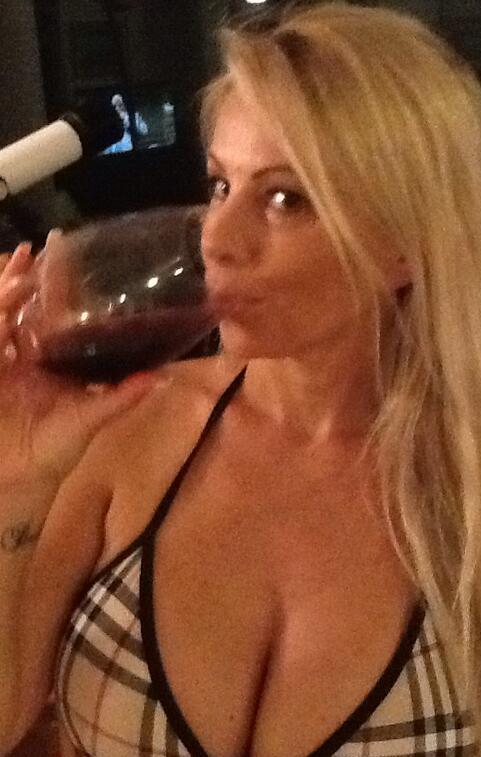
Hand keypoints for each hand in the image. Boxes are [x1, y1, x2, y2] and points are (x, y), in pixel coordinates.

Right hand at [0, 237, 167, 483]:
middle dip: (25, 279)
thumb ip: (120, 397)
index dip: (56, 289)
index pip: (53, 317)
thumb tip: (161, 378)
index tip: (61, 255)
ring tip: (19, 267)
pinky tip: (3, 301)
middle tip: (38, 250)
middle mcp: (22, 356)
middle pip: (21, 308)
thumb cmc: (54, 451)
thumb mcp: (89, 420)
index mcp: (48, 361)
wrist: (17, 478)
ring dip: (6, 292)